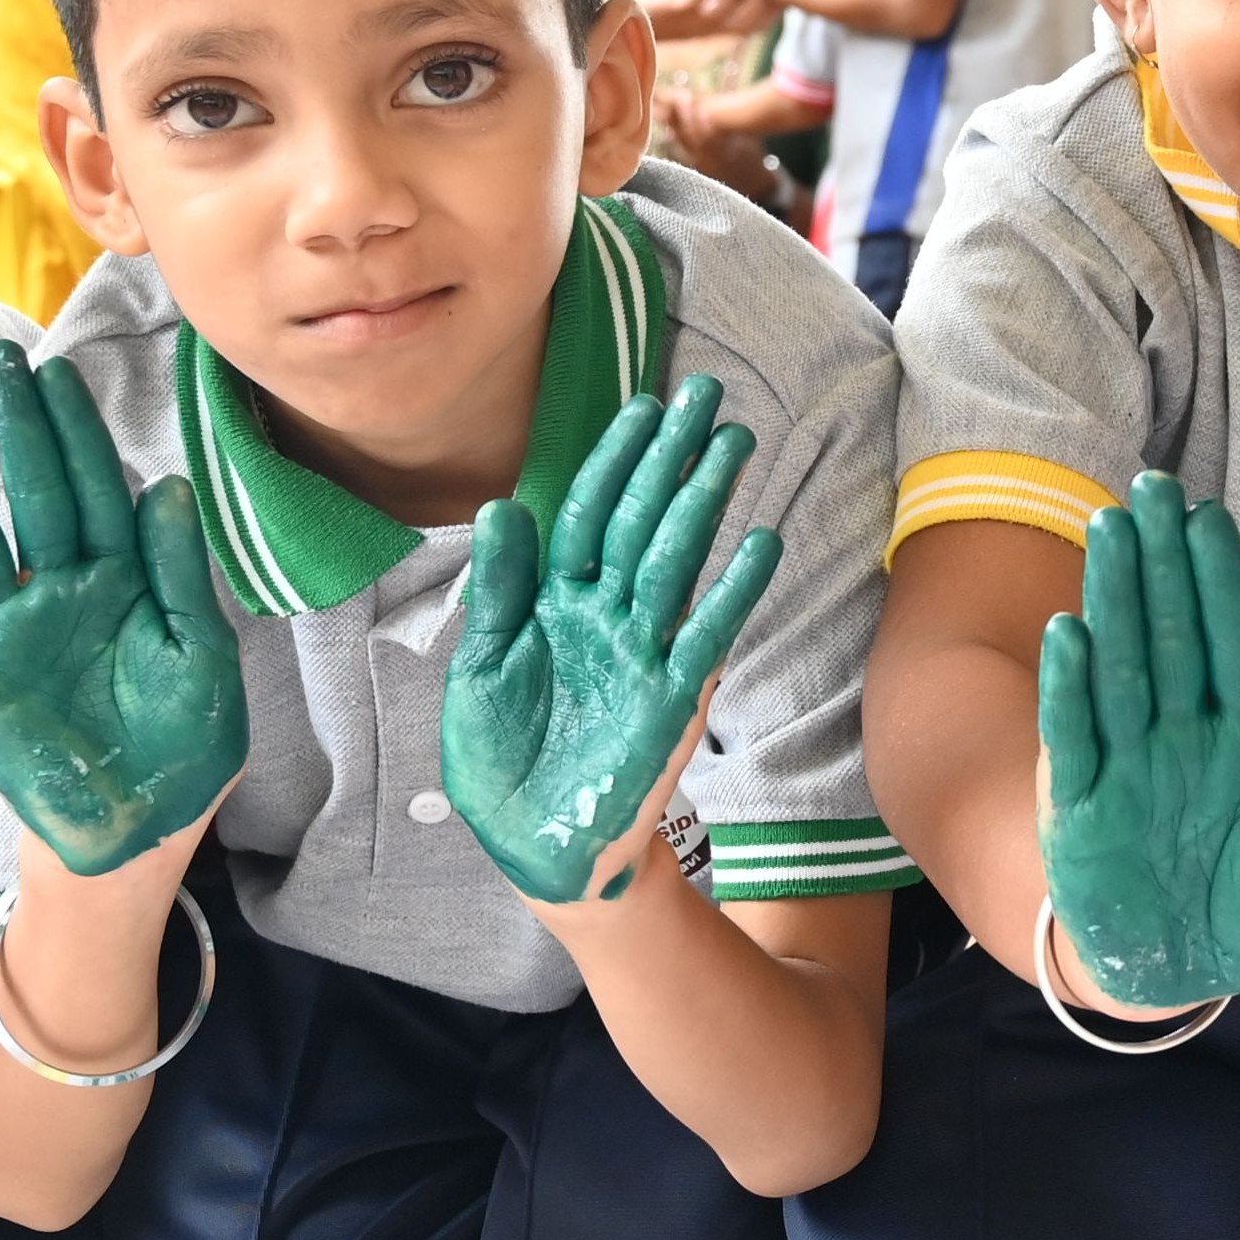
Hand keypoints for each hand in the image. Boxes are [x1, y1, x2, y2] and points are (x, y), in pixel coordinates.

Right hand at [0, 340, 245, 877]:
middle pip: (35, 494)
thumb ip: (180, 578)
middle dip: (17, 427)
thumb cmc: (187, 749)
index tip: (57, 372)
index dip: (78, 432)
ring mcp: (9, 636)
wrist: (142, 832)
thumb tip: (165, 485)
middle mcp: (61, 594)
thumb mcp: (201, 662)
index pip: (99, 489)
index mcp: (125, 583)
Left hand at [443, 375, 779, 904]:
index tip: (641, 408)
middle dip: (671, 458)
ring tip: (733, 445)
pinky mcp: (670, 699)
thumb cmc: (502, 760)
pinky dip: (731, 592)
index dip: (614, 461)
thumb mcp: (480, 669)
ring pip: (674, 562)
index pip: (588, 514)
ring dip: (704, 502)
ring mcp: (642, 653)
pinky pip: (705, 635)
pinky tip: (759, 543)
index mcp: (553, 603)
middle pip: (641, 521)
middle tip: (704, 395)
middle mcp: (603, 617)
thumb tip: (504, 505)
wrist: (533, 845)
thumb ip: (499, 590)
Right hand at [1039, 473, 1239, 1008]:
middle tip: (1151, 488)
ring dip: (1114, 599)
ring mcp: (1129, 765)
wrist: (1188, 978)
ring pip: (1120, 666)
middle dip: (1164, 562)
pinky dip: (1069, 687)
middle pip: (1173, 633)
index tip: (1210, 518)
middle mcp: (1183, 737)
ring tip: (1108, 533)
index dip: (1222, 581)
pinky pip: (1073, 736)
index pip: (1235, 642)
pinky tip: (1069, 632)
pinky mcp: (1079, 806)